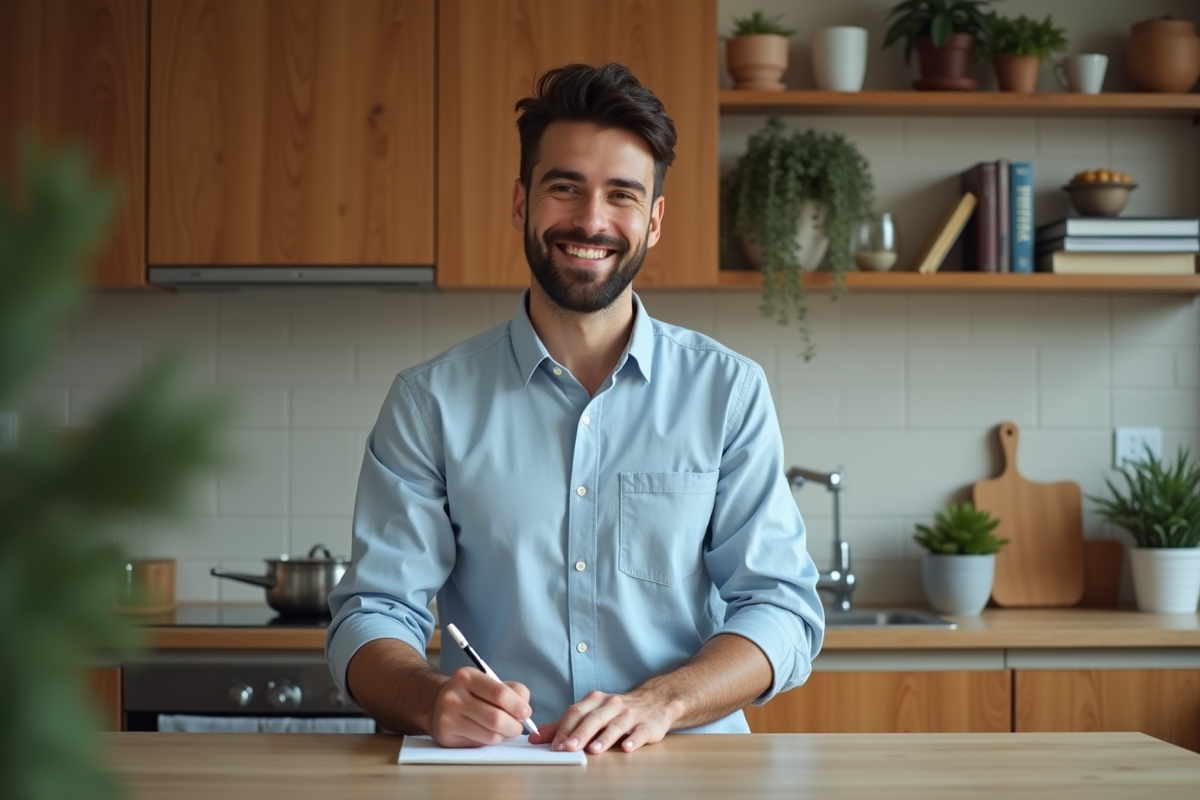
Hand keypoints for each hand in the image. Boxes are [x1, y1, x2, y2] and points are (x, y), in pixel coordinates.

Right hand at [429, 666, 532, 747]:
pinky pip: (480, 744)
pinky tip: (487, 733)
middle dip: (515, 725)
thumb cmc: (470, 692)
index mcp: (467, 676)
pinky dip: (491, 740)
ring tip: (503, 729)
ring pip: (490, 735)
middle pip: (496, 718)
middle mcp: (454, 696)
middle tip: (518, 726)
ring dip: (504, 735)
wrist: (435, 703)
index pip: (499, 693)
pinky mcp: (446, 736)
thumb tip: (525, 709)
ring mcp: (448, 718)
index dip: (518, 706)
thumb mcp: (488, 682)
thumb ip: (511, 691)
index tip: (526, 712)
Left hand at [528, 689, 675, 754]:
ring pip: (615, 725)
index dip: (564, 728)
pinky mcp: (647, 725)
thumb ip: (564, 725)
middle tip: (567, 748)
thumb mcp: (591, 712)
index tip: (554, 744)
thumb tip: (535, 737)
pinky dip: (633, 739)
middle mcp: (612, 704)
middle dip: (579, 733)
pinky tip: (627, 747)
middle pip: (593, 718)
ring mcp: (630, 714)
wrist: (655, 701)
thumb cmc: (617, 710)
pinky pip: (639, 732)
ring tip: (593, 750)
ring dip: (604, 738)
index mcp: (596, 701)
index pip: (576, 712)